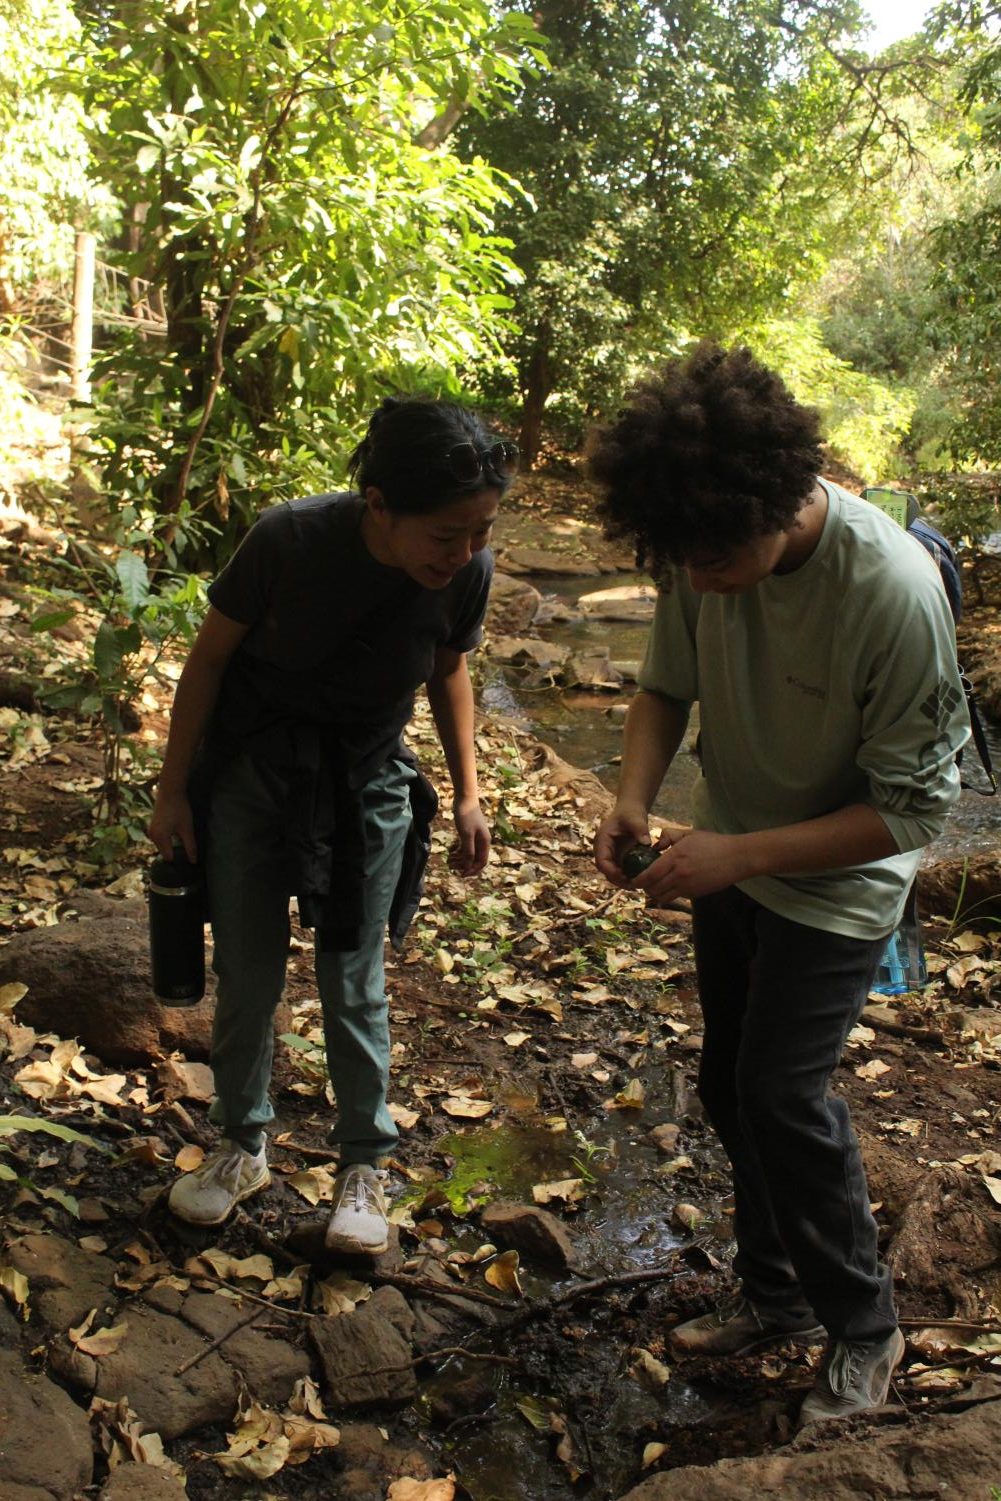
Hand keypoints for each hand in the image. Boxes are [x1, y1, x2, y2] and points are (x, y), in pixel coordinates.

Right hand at [148, 791, 196, 862]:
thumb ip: (190, 846)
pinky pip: (161, 839)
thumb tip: (193, 862)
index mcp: (160, 838)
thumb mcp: (187, 828)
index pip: (169, 858)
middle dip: (175, 854)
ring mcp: (151, 831)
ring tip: (184, 844)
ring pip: (163, 846)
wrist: (170, 790)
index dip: (179, 860)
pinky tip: (177, 836)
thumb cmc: (180, 808)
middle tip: (188, 853)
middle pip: (165, 853)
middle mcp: (152, 836)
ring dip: (171, 846)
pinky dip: (168, 840)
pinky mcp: (152, 826)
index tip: (188, 861)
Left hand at [449, 798, 490, 876]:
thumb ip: (468, 851)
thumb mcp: (466, 834)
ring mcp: (475, 837)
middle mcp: (481, 841)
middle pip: (475, 860)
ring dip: (459, 859)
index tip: (461, 874)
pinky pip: (464, 847)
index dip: (472, 870)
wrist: (464, 798)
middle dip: (464, 865)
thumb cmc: (466, 815)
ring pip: (469, 854)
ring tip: (448, 861)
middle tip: (451, 867)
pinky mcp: (468, 833)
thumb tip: (468, 866)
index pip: (481, 862)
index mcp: (484, 842)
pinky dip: (458, 851)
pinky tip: (450, 853)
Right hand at [593, 803, 650, 886]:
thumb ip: (640, 829)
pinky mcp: (619, 858)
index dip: (610, 871)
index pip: (601, 861)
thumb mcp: (635, 818)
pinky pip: (622, 872)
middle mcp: (604, 851)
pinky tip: (641, 880)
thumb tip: (646, 843)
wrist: (630, 811)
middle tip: (634, 885)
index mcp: (602, 841)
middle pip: (606, 871)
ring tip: (639, 885)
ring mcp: (611, 856)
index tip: (623, 876)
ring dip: (624, 881)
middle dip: (618, 880)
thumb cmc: (630, 813)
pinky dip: (629, 877)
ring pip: (613, 874)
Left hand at [635, 829, 749, 902]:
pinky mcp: (695, 893)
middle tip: (641, 884)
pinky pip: (675, 897)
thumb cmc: (713, 843)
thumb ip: (669, 835)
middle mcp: (679, 874)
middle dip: (644, 888)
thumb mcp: (689, 833)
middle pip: (653, 888)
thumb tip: (654, 845)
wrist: (736, 858)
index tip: (633, 879)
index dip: (638, 880)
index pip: (649, 874)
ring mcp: (688, 886)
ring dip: (655, 894)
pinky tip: (669, 888)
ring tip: (653, 888)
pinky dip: (668, 895)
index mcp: (675, 857)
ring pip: (662, 897)